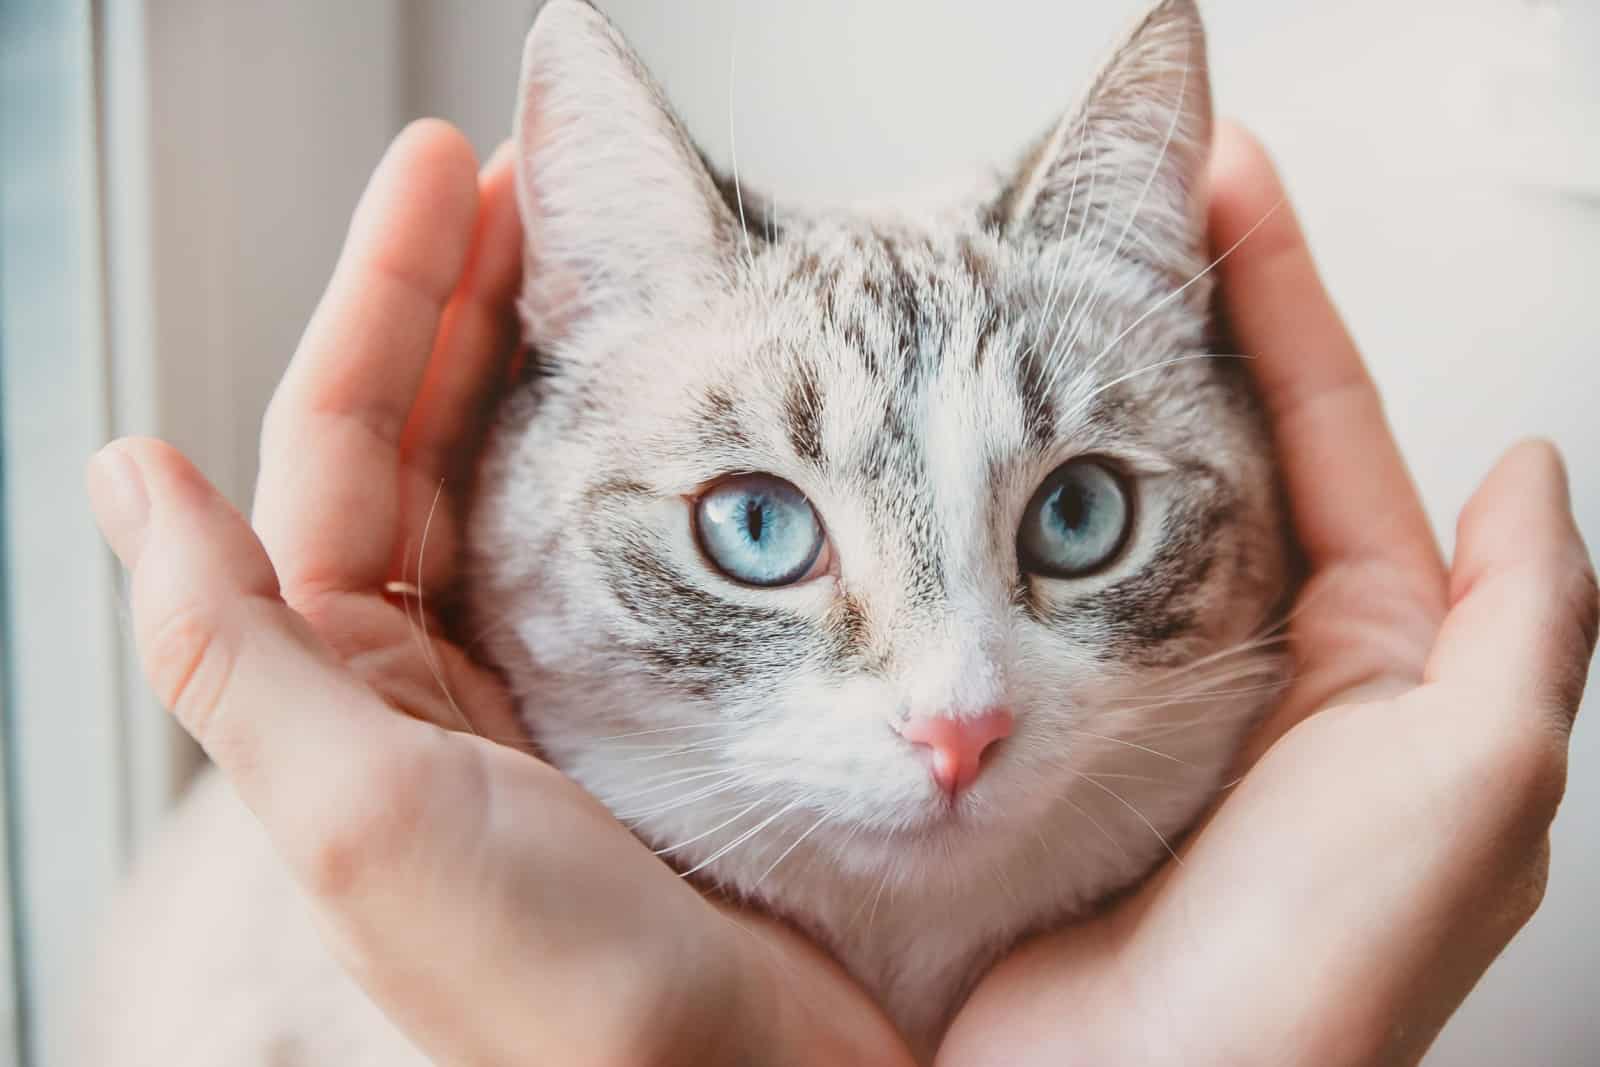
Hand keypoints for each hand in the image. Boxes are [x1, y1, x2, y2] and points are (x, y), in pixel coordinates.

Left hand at [88, 120, 911, 1066]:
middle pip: (425, 437)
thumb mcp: (364, 821)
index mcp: (336, 687)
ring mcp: (527, 679)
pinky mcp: (631, 698)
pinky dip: (625, 451)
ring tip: (589, 249)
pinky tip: (655, 387)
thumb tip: (125, 477)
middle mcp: (416, 674)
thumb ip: (233, 656)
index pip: (338, 446)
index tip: (450, 168)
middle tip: (532, 173)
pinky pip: (609, 541)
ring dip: (540, 357)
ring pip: (515, 477)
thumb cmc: (558, 994)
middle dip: (462, 298)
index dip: (386, 298)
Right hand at [937, 124, 1599, 1066]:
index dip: (1276, 301)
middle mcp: (1256, 667)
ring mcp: (1136, 693)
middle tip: (1102, 209)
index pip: (1326, 435)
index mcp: (1378, 658)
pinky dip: (996, 511)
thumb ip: (1523, 624)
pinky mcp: (1043, 734)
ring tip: (1021, 292)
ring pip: (1103, 511)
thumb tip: (1529, 474)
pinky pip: (1023, 593)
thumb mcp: (1476, 785)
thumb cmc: (1317, 971)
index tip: (1218, 183)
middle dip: (1167, 325)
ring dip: (1074, 400)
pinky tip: (958, 446)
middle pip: (1209, 450)